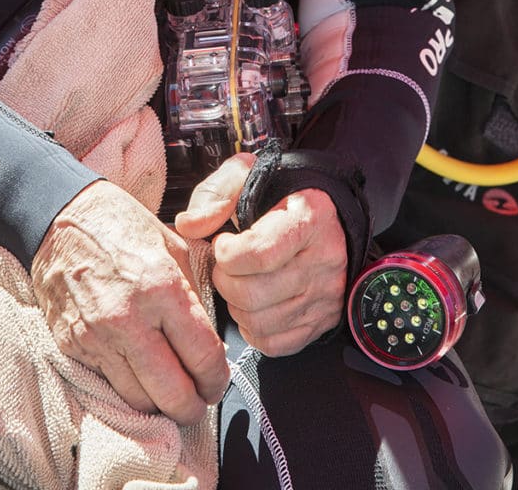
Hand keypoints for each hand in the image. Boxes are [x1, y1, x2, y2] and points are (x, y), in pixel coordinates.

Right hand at [31, 180, 228, 424]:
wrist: (60, 218)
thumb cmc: (121, 225)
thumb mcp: (172, 246)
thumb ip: (193, 296)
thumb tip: (210, 344)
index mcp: (161, 287)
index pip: (202, 356)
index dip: (217, 379)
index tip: (217, 382)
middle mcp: (128, 318)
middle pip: (172, 393)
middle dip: (193, 406)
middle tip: (199, 401)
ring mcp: (97, 337)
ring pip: (139, 400)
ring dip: (160, 405)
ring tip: (170, 394)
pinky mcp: (73, 347)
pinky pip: (108, 385)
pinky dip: (128, 388)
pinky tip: (138, 376)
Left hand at [175, 155, 347, 355]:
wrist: (327, 215)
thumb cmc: (283, 195)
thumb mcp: (250, 174)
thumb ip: (217, 193)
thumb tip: (190, 225)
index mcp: (310, 217)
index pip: (260, 253)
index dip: (227, 254)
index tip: (223, 242)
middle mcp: (323, 259)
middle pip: (254, 293)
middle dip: (225, 280)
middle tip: (225, 265)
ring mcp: (324, 295)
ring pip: (260, 322)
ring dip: (235, 305)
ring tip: (237, 280)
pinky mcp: (320, 321)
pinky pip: (273, 343)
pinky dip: (251, 328)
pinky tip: (251, 303)